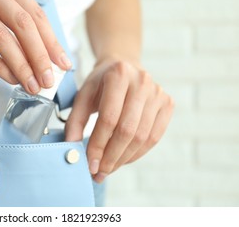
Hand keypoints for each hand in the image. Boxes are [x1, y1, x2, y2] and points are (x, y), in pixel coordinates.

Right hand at [0, 0, 71, 92]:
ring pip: (2, 36)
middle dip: (39, 56)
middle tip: (48, 79)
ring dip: (20, 65)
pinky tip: (8, 77)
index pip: (35, 13)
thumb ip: (14, 27)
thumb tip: (42, 59)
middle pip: (23, 23)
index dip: (51, 40)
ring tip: (30, 84)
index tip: (62, 63)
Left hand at [65, 58, 173, 182]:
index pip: (109, 118)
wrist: (123, 66)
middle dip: (111, 156)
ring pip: (142, 136)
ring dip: (124, 158)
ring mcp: (158, 93)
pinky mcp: (167, 103)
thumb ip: (76, 121)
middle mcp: (142, 82)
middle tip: (99, 172)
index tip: (90, 164)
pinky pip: (154, 136)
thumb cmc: (100, 84)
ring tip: (108, 169)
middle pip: (127, 130)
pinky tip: (123, 159)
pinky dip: (138, 153)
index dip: (99, 145)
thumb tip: (71, 148)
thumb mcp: (83, 95)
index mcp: (118, 75)